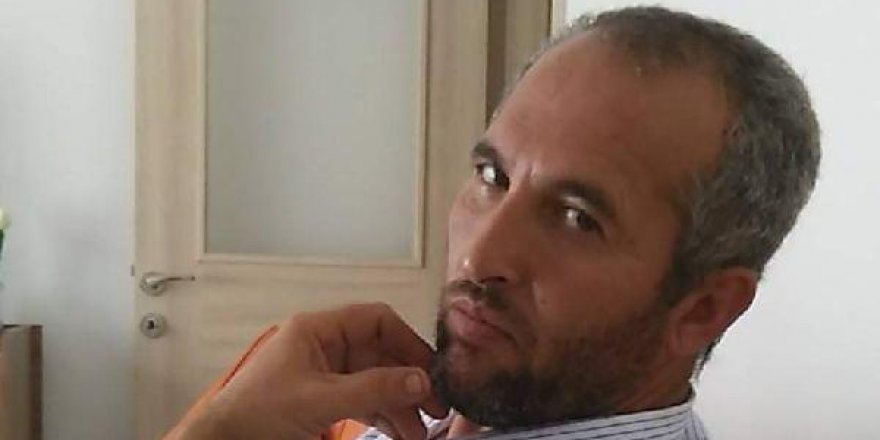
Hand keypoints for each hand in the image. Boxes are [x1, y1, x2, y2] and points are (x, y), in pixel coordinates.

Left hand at [178, 303, 447, 439]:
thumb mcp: (319, 399)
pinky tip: (403, 432)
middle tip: (437, 407)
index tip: (430, 370)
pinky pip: (365, 402)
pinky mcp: (325, 401)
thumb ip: (372, 389)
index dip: (407, 341)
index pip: (375, 320)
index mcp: (318, 330)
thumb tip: (420, 381)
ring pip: (377, 382)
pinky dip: (385, 417)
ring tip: (422, 432)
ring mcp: (327, 375)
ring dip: (401, 405)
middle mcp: (326, 347)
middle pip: (382, 354)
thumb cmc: (258, 414)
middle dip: (409, 380)